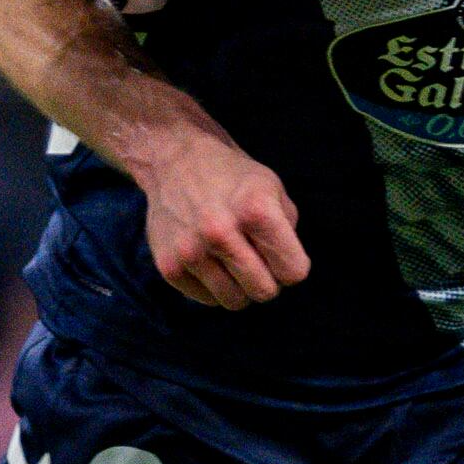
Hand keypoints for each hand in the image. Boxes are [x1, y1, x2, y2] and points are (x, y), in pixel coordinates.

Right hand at [134, 124, 309, 308]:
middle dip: (267, 279)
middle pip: (265, 292)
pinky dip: (213, 286)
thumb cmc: (232, 177)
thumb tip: (285, 274)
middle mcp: (220, 232)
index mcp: (255, 210)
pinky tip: (209, 260)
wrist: (175, 161)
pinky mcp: (169, 267)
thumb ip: (287, 231)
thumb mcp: (272, 188)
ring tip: (232, 260)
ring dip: (239, 286)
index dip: (291, 264)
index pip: (294, 272)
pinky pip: (207, 300)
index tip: (279, 252)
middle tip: (256, 259)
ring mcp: (191, 252)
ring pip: (235, 302)